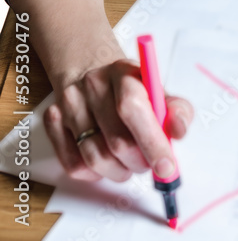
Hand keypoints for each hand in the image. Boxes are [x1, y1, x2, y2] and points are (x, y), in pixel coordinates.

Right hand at [44, 56, 193, 182]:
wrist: (95, 75)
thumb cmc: (132, 90)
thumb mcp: (159, 92)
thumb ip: (176, 111)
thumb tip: (178, 131)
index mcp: (123, 71)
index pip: (133, 107)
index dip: (151, 141)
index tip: (166, 166)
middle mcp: (93, 83)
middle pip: (116, 141)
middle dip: (140, 162)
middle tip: (149, 163)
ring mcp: (69, 102)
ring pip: (95, 159)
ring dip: (119, 171)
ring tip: (128, 160)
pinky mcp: (53, 120)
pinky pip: (74, 165)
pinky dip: (95, 172)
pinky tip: (106, 158)